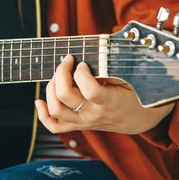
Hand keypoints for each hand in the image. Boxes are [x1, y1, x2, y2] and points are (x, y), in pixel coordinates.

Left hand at [34, 55, 174, 134]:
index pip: (89, 90)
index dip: (82, 73)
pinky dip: (43, 114)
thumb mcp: (129, 78)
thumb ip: (110, 68)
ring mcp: (83, 121)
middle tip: (69, 60)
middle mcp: (93, 114)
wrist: (139, 117)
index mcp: (108, 102)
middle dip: (62, 73)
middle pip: (65, 97)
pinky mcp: (77, 125)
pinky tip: (39, 101)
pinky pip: (55, 126)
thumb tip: (91, 53)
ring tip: (59, 75)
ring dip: (51, 88)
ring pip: (56, 110)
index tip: (83, 62)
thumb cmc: (135, 92)